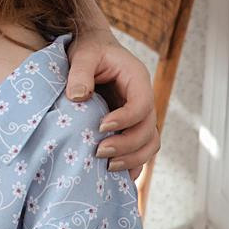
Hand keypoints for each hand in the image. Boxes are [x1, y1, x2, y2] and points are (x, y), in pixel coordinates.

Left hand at [66, 29, 158, 180]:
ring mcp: (140, 116)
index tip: (101, 127)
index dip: (126, 119)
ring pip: (150, 144)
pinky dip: (131, 165)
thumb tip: (78, 97)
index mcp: (137, 79)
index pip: (143, 104)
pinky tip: (114, 178)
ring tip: (107, 168)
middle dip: (127, 145)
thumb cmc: (88, 51)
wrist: (91, 50)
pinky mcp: (131, 128)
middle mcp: (144, 99)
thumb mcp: (82, 55)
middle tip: (99, 152)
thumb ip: (80, 73)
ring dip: (132, 159)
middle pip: (149, 129)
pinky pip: (140, 150)